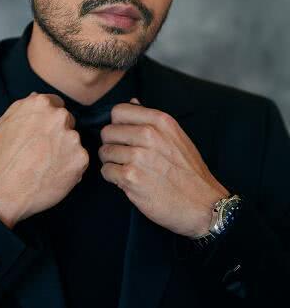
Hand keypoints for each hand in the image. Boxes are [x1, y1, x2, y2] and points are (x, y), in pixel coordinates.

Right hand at [0, 92, 88, 228]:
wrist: (0, 192)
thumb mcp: (3, 124)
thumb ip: (24, 108)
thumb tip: (36, 96)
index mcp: (40, 104)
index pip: (56, 105)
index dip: (48, 121)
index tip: (42, 134)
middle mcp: (59, 116)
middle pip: (67, 122)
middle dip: (58, 135)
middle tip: (42, 154)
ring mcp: (71, 137)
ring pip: (73, 143)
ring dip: (65, 153)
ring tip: (44, 168)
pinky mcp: (80, 158)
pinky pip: (80, 162)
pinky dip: (71, 169)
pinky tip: (52, 176)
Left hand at [98, 98, 229, 237]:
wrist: (203, 205)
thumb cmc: (190, 172)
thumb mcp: (176, 137)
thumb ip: (152, 120)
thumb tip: (133, 102)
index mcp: (160, 121)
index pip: (118, 111)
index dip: (117, 125)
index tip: (124, 136)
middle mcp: (148, 135)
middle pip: (107, 132)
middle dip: (111, 144)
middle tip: (123, 156)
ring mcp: (138, 156)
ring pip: (104, 152)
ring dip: (111, 162)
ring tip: (127, 169)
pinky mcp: (131, 178)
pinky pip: (106, 171)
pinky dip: (113, 177)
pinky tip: (127, 181)